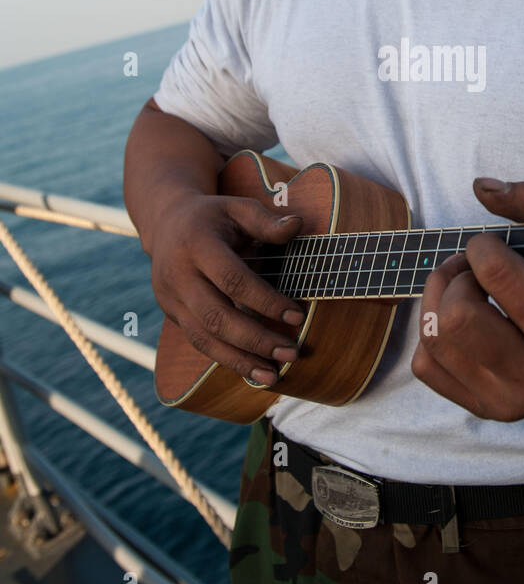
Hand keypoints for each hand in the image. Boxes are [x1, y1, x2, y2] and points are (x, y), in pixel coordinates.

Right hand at [151, 193, 305, 383]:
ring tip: (273, 375)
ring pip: (203, 338)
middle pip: (216, 316)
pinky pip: (199, 343)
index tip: (297, 316)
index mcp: (196, 244)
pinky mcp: (172, 314)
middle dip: (256, 340)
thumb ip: (266, 221)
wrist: (165, 224)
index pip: (232, 279)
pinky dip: (226, 359)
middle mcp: (178, 275)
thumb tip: (297, 226)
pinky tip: (252, 371)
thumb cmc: (212, 217)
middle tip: (291, 354)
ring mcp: (170, 298)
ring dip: (240, 360)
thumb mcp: (237, 208)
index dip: (265, 301)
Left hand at [411, 178, 523, 419]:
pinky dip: (431, 335)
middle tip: (472, 267)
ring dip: (438, 300)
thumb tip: (480, 185)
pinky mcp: (484, 410)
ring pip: (434, 341)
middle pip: (456, 317)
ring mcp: (507, 401)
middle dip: (454, 278)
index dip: (482, 247)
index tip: (490, 245)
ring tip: (463, 288)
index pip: (497, 276)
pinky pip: (426, 367)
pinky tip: (460, 321)